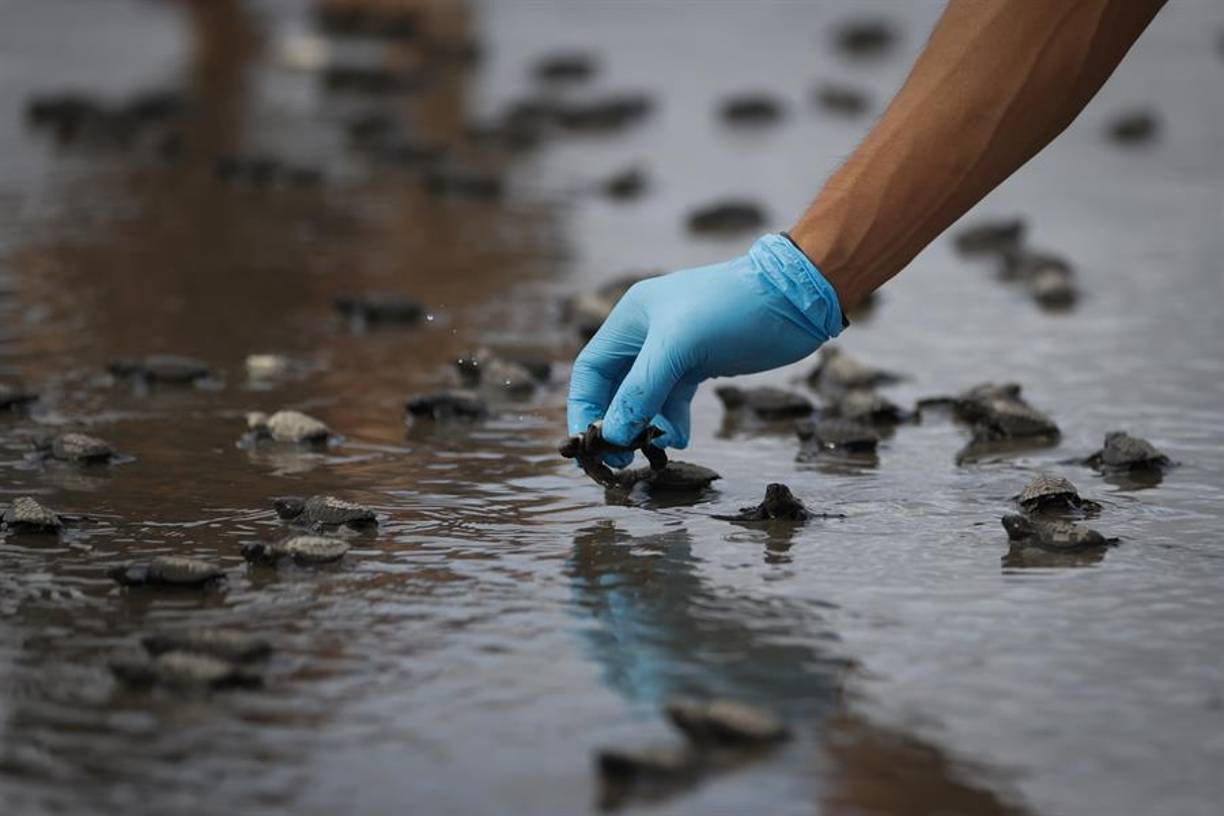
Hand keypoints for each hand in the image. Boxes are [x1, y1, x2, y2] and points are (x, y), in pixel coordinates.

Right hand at [566, 233, 844, 465]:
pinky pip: (672, 401)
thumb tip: (612, 434)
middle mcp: (646, 334)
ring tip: (654, 450)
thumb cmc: (732, 309)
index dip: (584, 407)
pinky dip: (671, 421)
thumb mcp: (680, 347)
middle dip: (615, 423)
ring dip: (645, 426)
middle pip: (614, 388)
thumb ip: (642, 390)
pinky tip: (679, 439)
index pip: (591, 370)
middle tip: (620, 458)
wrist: (794, 299)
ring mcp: (673, 351)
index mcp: (632, 319)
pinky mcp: (699, 365)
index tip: (588, 444)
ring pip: (644, 398)